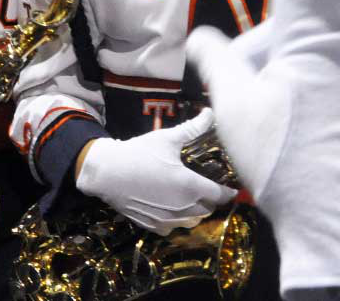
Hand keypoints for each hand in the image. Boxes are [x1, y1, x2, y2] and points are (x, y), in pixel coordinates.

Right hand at [75, 109, 236, 234]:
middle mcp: (183, 207)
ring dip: (195, 211)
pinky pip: (173, 227)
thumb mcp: (167, 138)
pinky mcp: (154, 226)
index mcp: (190, 186)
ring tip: (188, 197)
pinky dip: (176, 219)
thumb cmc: (139, 153)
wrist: (107, 172)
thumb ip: (193, 129)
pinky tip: (169, 206)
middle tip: (206, 187)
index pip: (220, 195)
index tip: (232, 189)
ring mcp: (168, 220)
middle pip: (208, 209)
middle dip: (210, 200)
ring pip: (192, 220)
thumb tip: (210, 113)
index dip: (228, 192)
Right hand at [185, 0, 339, 293]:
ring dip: (268, 41)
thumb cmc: (289, 158)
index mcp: (309, 27)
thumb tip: (208, 41)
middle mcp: (339, 35)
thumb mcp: (235, 105)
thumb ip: (220, 63)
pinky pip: (311, 60)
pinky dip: (281, 70)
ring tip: (243, 104)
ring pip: (305, 25)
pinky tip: (265, 114)